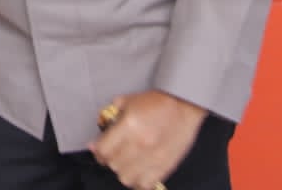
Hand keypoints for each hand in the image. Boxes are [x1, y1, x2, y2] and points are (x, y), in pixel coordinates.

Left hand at [90, 90, 205, 189]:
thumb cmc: (158, 102)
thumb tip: (101, 126)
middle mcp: (139, 143)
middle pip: (113, 164)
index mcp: (129, 125)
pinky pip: (145, 184)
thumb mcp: (127, 101)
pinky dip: (138, 182)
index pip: (103, 149)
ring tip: (126, 163)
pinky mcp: (165, 166)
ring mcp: (153, 157)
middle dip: (110, 159)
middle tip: (114, 153)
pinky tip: (138, 173)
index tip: (98, 149)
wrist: (184, 105)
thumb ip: (111, 114)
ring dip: (123, 171)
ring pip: (126, 178)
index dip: (97, 151)